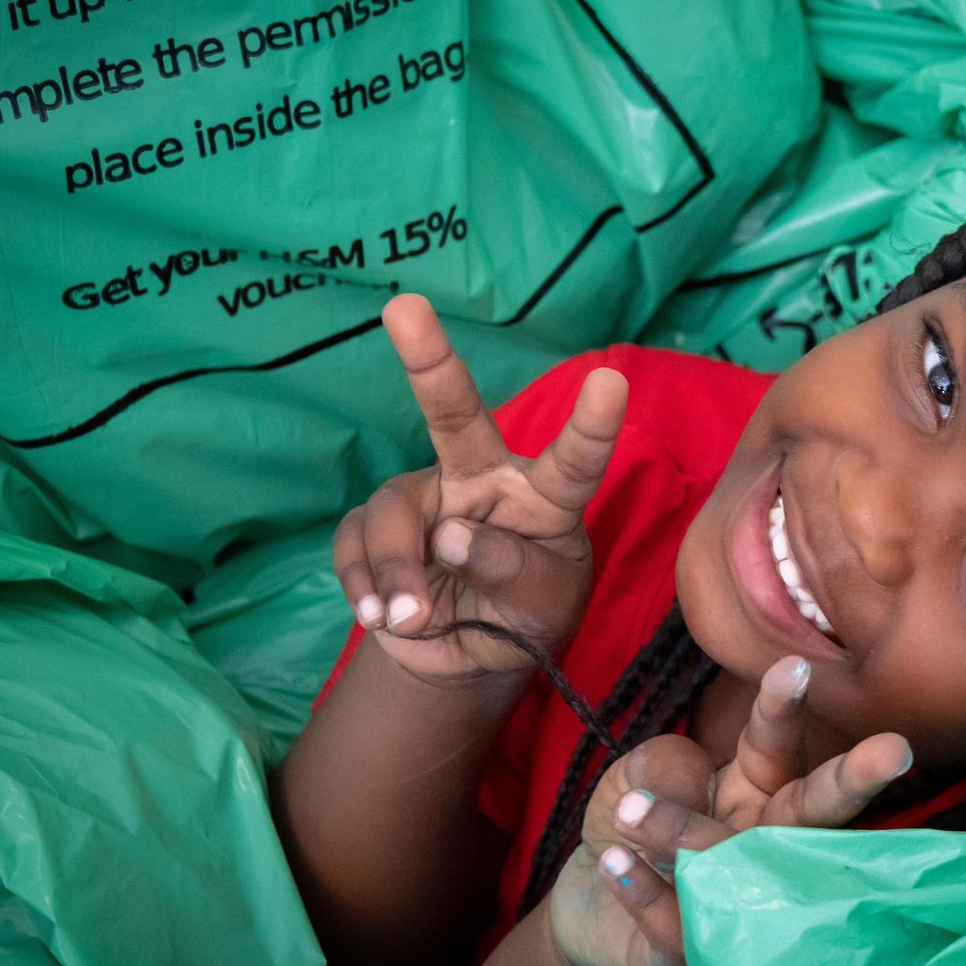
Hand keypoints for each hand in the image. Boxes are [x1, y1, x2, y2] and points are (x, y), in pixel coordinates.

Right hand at [330, 295, 627, 685]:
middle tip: (405, 307)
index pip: (574, 462)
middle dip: (430, 361)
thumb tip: (452, 534)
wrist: (467, 658)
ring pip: (394, 510)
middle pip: (457, 417)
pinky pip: (354, 541)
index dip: (591, 426)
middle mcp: (484, 481)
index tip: (611, 381)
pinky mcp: (374, 528)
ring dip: (397, 569)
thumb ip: (515, 574)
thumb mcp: (545, 608)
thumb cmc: (526, 616)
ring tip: (409, 618)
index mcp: (545, 497)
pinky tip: (379, 616)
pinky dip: (363, 583)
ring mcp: (425, 499)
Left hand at [548, 657, 912, 965]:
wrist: (593, 920)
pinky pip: (684, 925)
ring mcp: (746, 900)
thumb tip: (690, 783)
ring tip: (631, 810)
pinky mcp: (703, 953)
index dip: (784, 707)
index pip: (775, 742)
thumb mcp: (633, 778)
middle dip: (852, 779)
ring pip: (738, 864)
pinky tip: (616, 863)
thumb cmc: (630, 832)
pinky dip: (646, 892)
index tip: (797, 667)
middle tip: (893, 750)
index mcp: (755, 787)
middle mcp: (763, 841)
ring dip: (683, 831)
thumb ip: (661, 766)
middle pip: (815, 811)